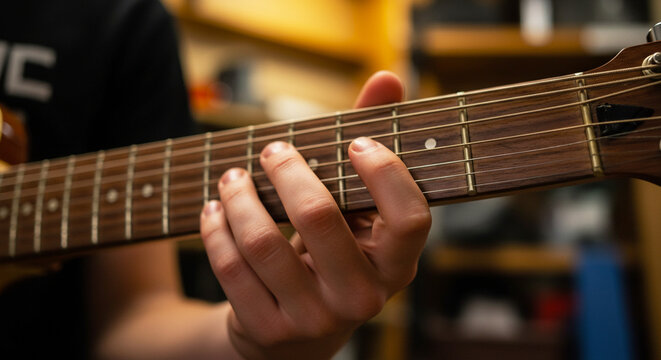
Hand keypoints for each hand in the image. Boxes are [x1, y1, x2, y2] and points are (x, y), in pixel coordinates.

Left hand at [200, 71, 430, 358]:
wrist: (296, 334)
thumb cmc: (332, 255)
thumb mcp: (357, 214)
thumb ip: (372, 147)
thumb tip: (388, 77)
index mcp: (396, 266)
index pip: (410, 218)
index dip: (383, 172)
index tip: (354, 142)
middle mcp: (362, 298)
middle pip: (320, 216)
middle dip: (287, 169)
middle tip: (273, 150)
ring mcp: (313, 319)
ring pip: (262, 242)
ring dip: (238, 195)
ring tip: (232, 177)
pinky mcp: (267, 329)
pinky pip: (230, 267)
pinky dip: (215, 228)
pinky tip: (214, 209)